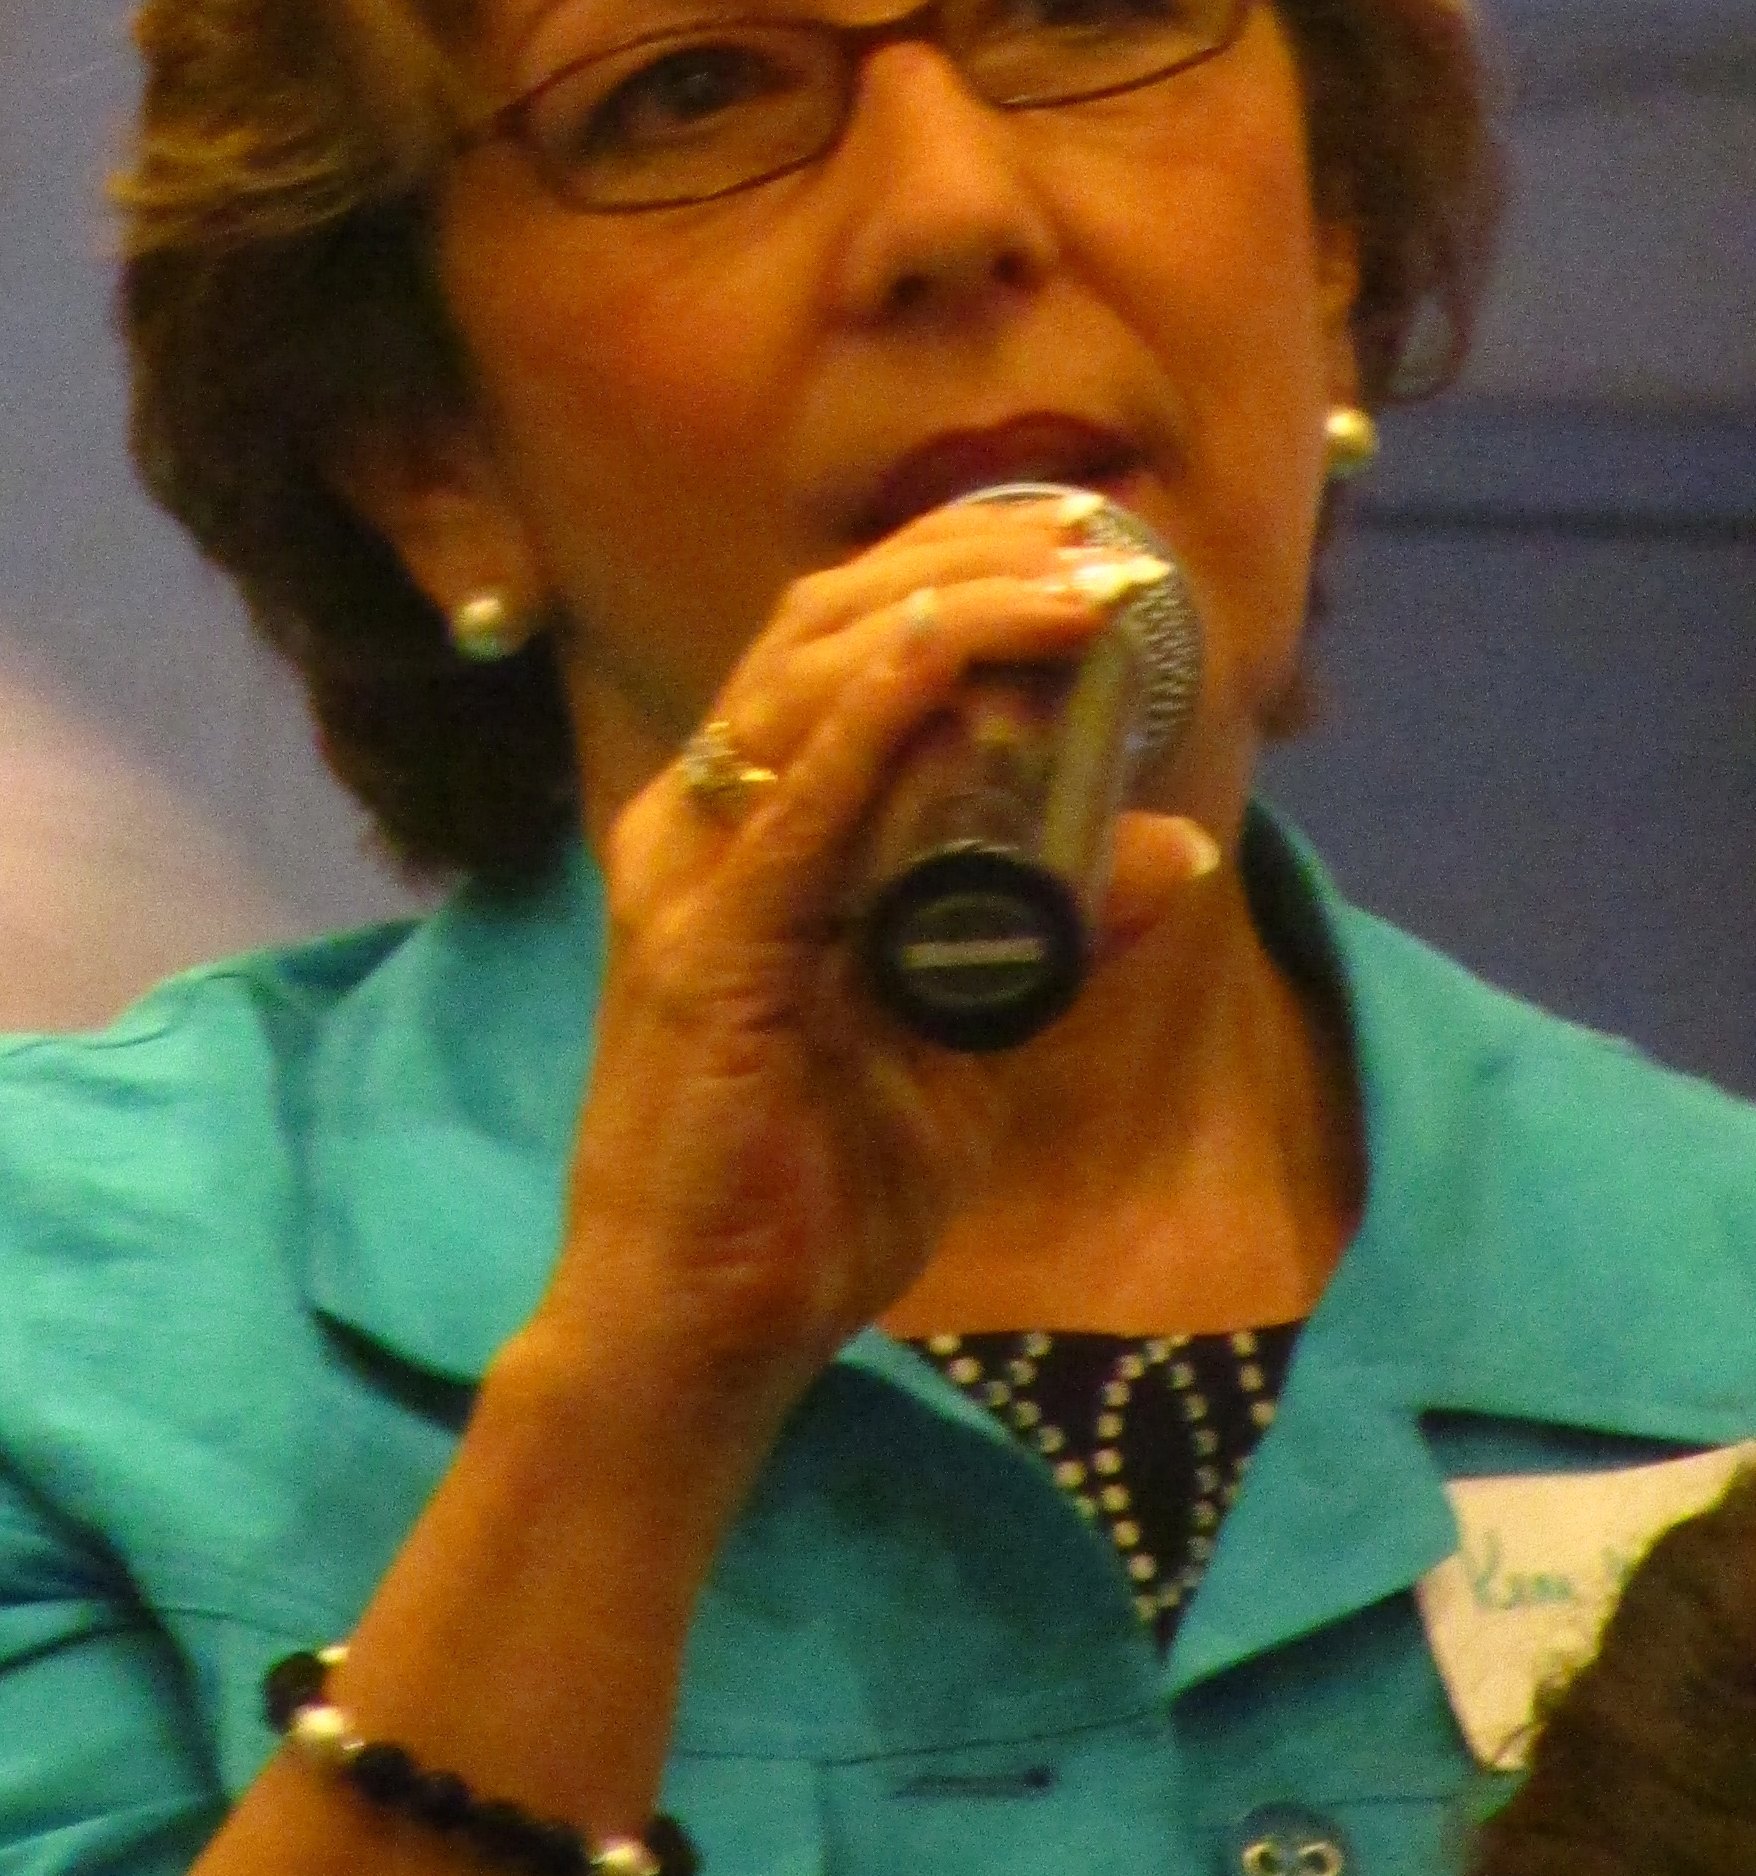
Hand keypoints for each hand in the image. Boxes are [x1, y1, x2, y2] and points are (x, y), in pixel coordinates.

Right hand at [531, 496, 1218, 1454]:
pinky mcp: (704, 950)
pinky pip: (790, 805)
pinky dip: (871, 715)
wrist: (697, 1336)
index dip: (956, 565)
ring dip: (951, 609)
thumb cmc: (812, 1191)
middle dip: (967, 555)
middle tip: (1101, 539)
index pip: (842, 640)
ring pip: (808, 679)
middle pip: (824, 623)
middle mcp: (702, 822)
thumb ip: (1061, 940)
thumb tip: (1185, 844)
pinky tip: (946, 657)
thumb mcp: (972, 1041)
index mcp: (749, 826)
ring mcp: (690, 876)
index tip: (1084, 539)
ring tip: (1073, 583)